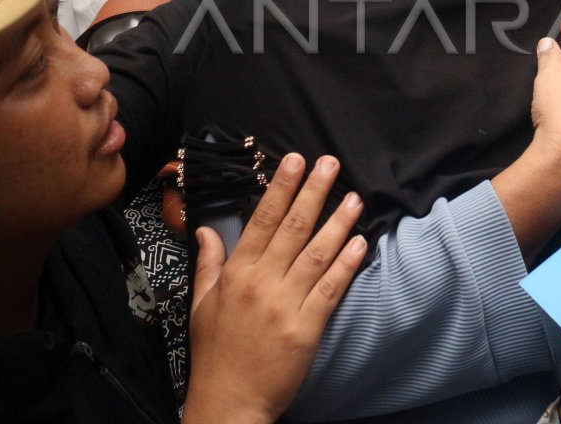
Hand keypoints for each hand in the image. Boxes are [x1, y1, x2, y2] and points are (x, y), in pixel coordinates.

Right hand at [182, 153, 367, 423]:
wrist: (228, 403)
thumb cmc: (215, 354)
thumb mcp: (201, 304)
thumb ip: (209, 263)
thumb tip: (206, 230)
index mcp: (236, 274)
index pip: (262, 220)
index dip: (281, 188)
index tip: (295, 161)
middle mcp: (261, 283)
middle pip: (293, 228)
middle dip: (314, 191)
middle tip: (331, 163)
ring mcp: (285, 305)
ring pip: (317, 253)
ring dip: (338, 222)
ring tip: (355, 197)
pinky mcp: (306, 328)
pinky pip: (330, 289)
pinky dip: (346, 264)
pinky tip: (360, 242)